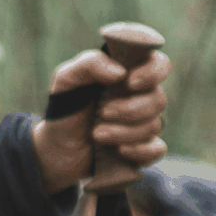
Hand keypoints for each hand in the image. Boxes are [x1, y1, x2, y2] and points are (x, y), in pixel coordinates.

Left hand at [31, 45, 171, 193]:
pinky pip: (157, 149)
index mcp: (127, 73)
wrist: (56, 149)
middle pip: (158, 99)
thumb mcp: (66, 80)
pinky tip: (119, 151)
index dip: (153, 72)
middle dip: (130, 109)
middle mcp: (140, 97)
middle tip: (102, 113)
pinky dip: (140, 151)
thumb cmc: (64, 108)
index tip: (130, 82)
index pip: (159, 64)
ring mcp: (143, 124)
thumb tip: (120, 73)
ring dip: (125, 132)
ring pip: (155, 125)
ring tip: (97, 134)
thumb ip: (89, 64)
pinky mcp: (142, 149)